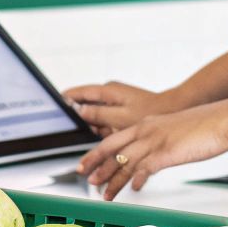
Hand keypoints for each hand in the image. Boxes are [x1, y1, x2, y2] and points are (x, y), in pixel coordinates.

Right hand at [63, 81, 187, 136]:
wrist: (173, 112)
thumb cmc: (150, 113)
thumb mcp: (120, 118)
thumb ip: (97, 114)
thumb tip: (79, 110)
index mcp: (107, 91)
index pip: (77, 92)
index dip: (64, 101)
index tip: (54, 109)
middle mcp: (109, 94)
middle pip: (85, 106)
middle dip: (84, 120)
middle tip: (87, 130)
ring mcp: (115, 102)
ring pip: (96, 116)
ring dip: (97, 127)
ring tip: (107, 133)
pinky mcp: (121, 110)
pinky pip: (107, 120)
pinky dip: (107, 129)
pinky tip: (113, 136)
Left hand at [76, 101, 227, 198]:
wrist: (226, 117)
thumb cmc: (206, 124)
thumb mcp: (174, 130)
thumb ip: (160, 142)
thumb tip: (153, 157)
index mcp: (147, 124)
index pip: (113, 139)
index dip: (96, 153)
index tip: (86, 164)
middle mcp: (146, 131)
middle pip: (111, 149)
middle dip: (96, 165)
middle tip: (86, 179)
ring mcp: (156, 141)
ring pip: (124, 162)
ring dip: (113, 180)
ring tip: (105, 194)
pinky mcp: (168, 152)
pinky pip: (146, 167)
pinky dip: (136, 179)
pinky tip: (133, 189)